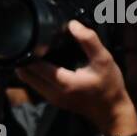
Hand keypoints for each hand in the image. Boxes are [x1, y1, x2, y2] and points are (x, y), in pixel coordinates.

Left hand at [15, 20, 134, 133]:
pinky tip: (42, 63)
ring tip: (34, 50)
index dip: (30, 52)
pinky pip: (36, 85)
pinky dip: (35, 75)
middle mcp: (52, 93)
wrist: (111, 111)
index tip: (30, 38)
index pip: (35, 66)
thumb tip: (72, 25)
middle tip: (29, 43)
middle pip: (27, 75)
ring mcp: (51, 99)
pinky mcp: (53, 100)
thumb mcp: (103, 60)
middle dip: (25, 59)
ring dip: (28, 68)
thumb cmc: (109, 85)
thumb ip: (89, 41)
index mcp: (63, 82)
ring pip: (29, 81)